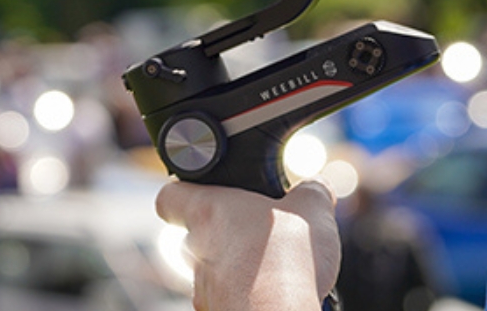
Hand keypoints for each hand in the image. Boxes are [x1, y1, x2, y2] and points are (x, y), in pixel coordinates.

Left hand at [155, 179, 340, 310]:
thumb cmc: (284, 262)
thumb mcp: (312, 210)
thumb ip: (311, 191)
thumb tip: (316, 188)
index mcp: (210, 211)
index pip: (170, 196)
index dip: (183, 192)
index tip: (202, 193)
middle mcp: (196, 248)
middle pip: (196, 236)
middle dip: (225, 236)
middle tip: (257, 235)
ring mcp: (203, 285)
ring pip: (211, 271)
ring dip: (236, 268)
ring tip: (273, 269)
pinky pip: (225, 299)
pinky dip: (245, 296)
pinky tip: (273, 294)